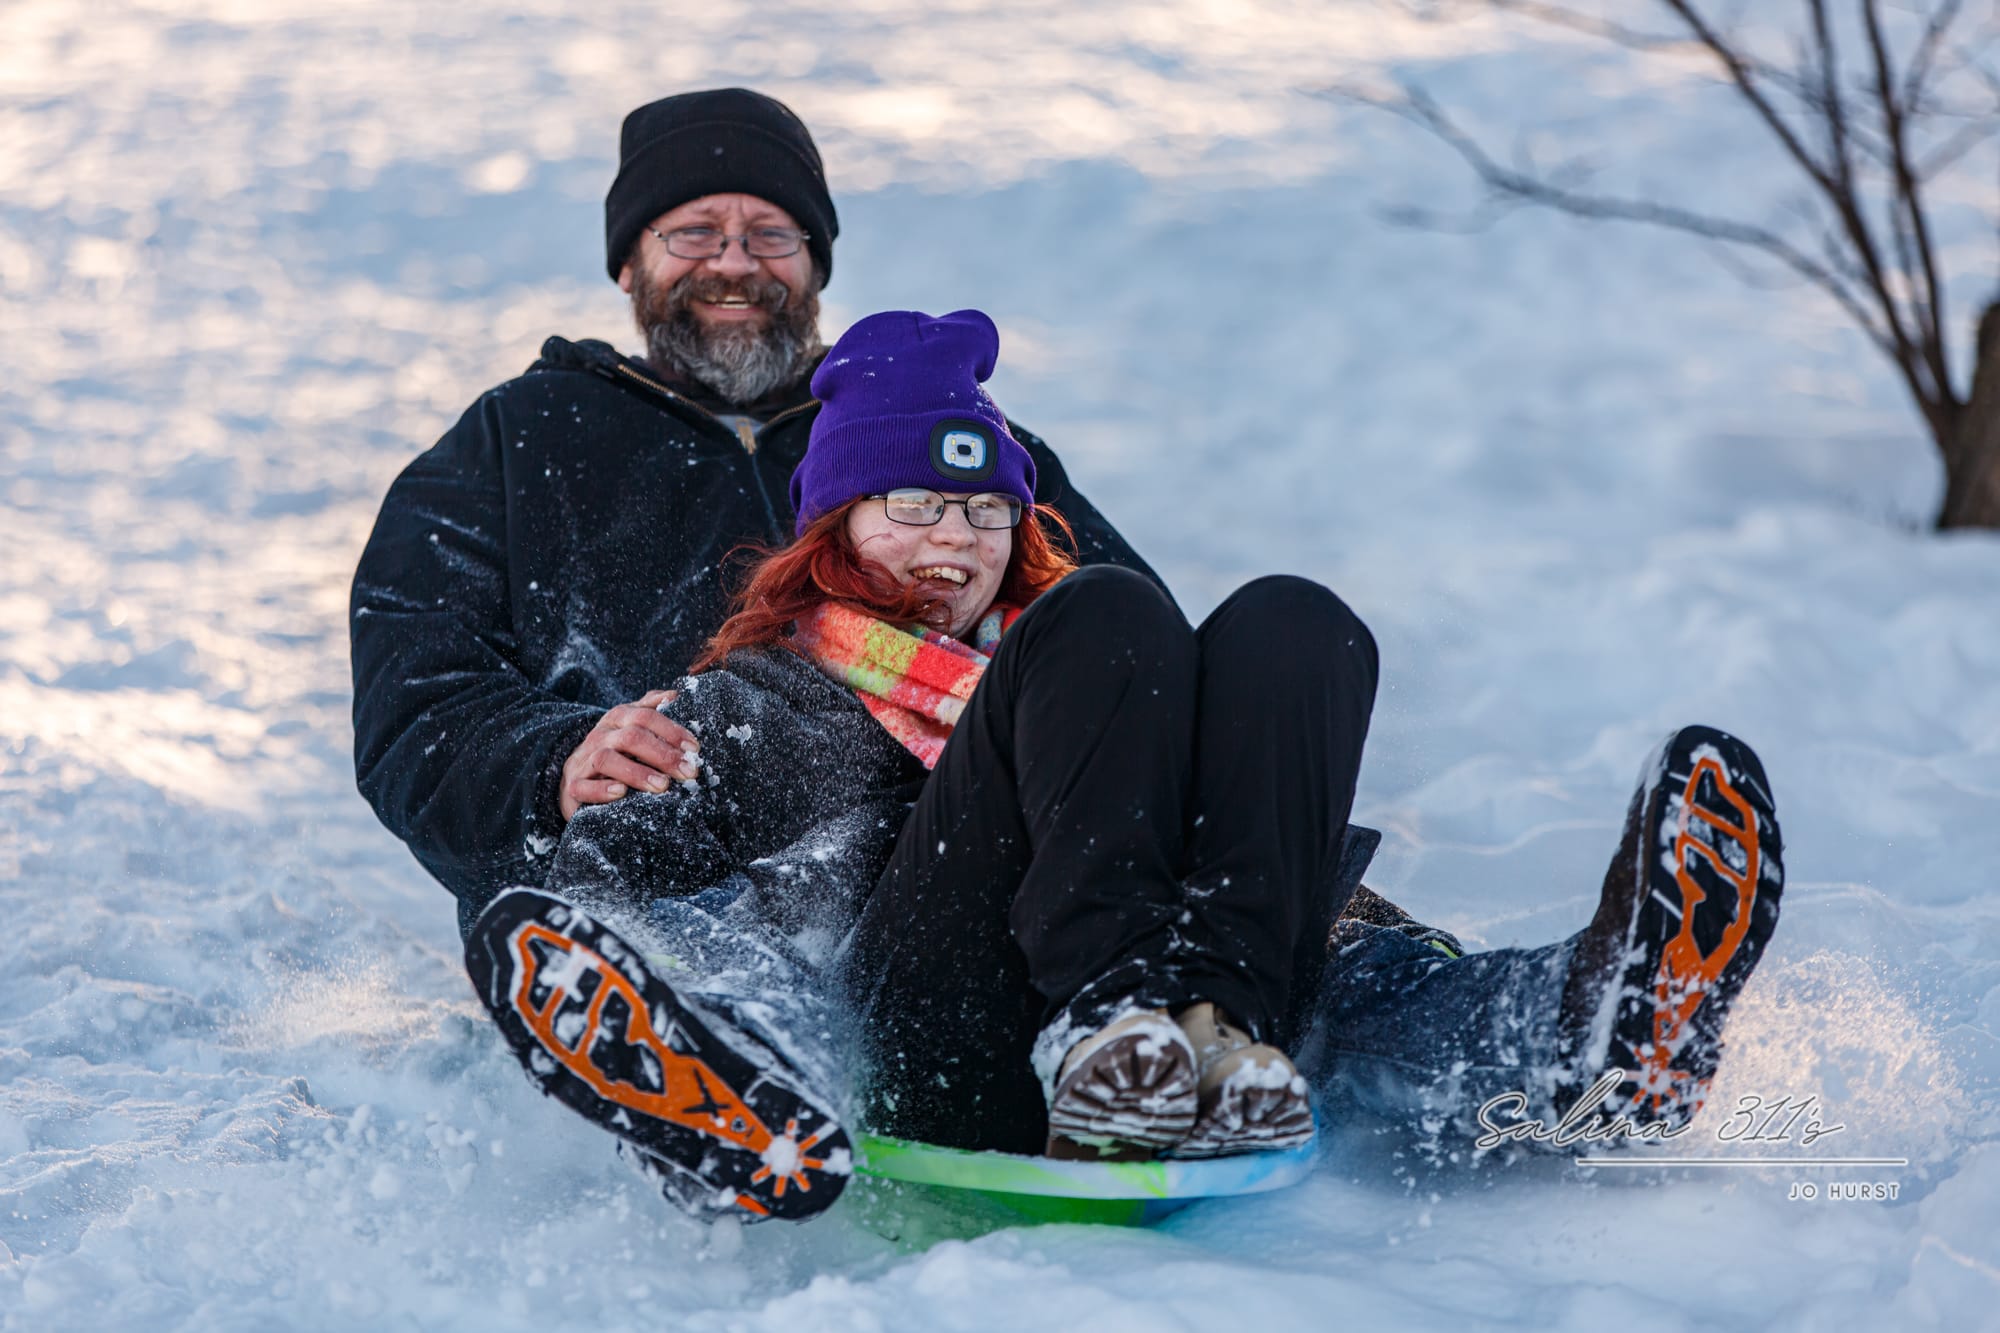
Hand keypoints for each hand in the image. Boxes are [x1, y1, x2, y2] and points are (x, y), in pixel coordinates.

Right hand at [559, 689, 699, 819]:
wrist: (576, 775)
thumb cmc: (615, 750)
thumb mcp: (631, 725)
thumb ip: (651, 709)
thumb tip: (676, 695)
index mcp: (618, 718)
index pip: (645, 717)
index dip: (671, 731)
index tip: (694, 748)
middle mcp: (600, 736)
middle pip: (630, 738)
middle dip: (663, 755)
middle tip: (688, 771)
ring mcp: (583, 760)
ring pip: (606, 760)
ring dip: (637, 773)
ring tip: (663, 786)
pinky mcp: (573, 786)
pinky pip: (583, 786)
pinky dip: (602, 789)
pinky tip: (621, 793)